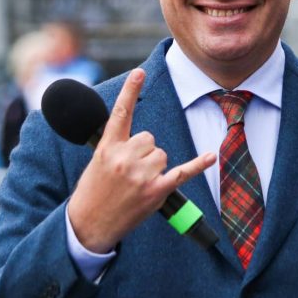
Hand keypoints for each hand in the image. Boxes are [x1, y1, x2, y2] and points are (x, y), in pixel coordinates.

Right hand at [67, 68, 215, 252]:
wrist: (87, 225)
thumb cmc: (93, 192)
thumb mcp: (97, 162)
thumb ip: (117, 146)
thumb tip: (142, 140)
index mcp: (107, 147)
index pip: (120, 113)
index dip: (130, 91)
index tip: (140, 72)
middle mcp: (124, 158)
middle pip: (149, 138)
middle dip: (144, 152)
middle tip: (128, 173)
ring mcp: (141, 174)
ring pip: (161, 155)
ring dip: (154, 167)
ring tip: (137, 184)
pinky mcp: (155, 191)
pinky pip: (181, 172)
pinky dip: (197, 165)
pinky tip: (210, 157)